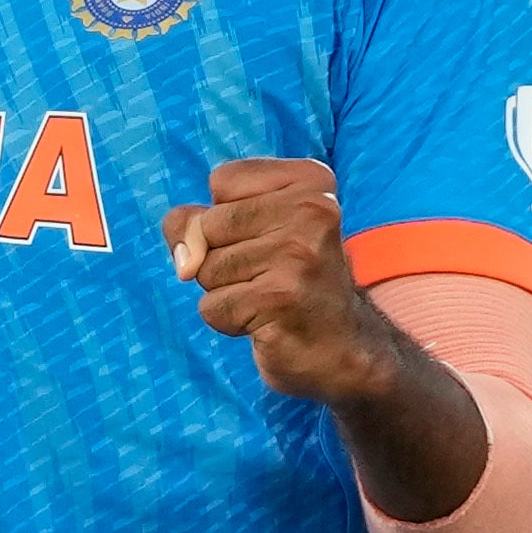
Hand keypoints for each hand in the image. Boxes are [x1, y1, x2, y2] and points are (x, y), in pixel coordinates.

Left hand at [174, 155, 491, 526]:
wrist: (347, 352)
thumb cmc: (292, 286)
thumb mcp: (249, 234)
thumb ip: (197, 223)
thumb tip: (184, 256)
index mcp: (311, 181)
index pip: (222, 180)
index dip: (228, 217)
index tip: (271, 238)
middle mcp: (312, 209)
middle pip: (208, 225)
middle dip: (222, 259)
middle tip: (271, 276)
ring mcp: (298, 254)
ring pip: (206, 268)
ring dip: (227, 293)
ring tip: (271, 299)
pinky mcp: (280, 298)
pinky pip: (212, 306)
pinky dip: (230, 321)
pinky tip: (268, 323)